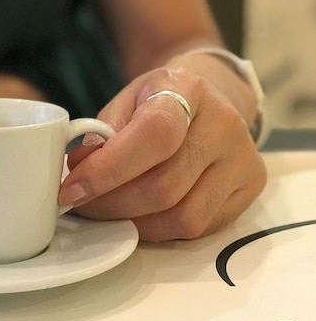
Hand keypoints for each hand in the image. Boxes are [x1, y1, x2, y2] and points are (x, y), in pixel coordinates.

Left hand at [58, 66, 266, 241]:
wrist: (210, 97)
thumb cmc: (158, 100)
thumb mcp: (126, 100)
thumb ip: (101, 133)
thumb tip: (79, 170)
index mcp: (188, 90)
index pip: (154, 136)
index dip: (108, 170)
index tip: (71, 190)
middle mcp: (224, 125)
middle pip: (165, 186)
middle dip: (112, 204)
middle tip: (81, 206)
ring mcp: (243, 159)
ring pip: (183, 216)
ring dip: (133, 224)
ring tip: (106, 212)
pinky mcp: (249, 188)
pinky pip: (199, 228)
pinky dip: (158, 230)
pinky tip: (137, 215)